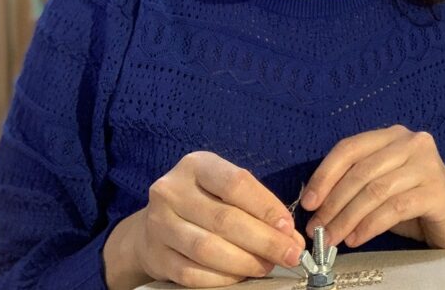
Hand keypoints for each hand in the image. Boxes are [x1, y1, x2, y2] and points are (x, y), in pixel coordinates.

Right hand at [103, 151, 305, 288]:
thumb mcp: (223, 187)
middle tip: (290, 254)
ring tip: (268, 266)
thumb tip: (290, 236)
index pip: (235, 183)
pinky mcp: (155, 256)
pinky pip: (193, 273)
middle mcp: (173, 191)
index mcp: (196, 165)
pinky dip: (222, 279)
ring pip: (208, 249)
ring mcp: (160, 224)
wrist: (154, 224)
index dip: (266, 207)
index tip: (289, 228)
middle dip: (264, 240)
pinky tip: (241, 277)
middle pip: (224, 219)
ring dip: (245, 262)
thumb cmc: (202, 200)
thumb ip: (255, 205)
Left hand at [300, 125, 444, 251]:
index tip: (308, 201)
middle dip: (333, 202)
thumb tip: (315, 201)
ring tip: (333, 238)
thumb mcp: (381, 186)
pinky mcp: (437, 190)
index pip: (349, 148)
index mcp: (391, 134)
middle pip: (360, 171)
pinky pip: (394, 208)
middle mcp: (410, 141)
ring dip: (348, 218)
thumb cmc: (414, 201)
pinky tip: (357, 238)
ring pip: (375, 190)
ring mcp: (426, 163)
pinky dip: (370, 225)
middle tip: (317, 228)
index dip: (325, 174)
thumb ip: (355, 184)